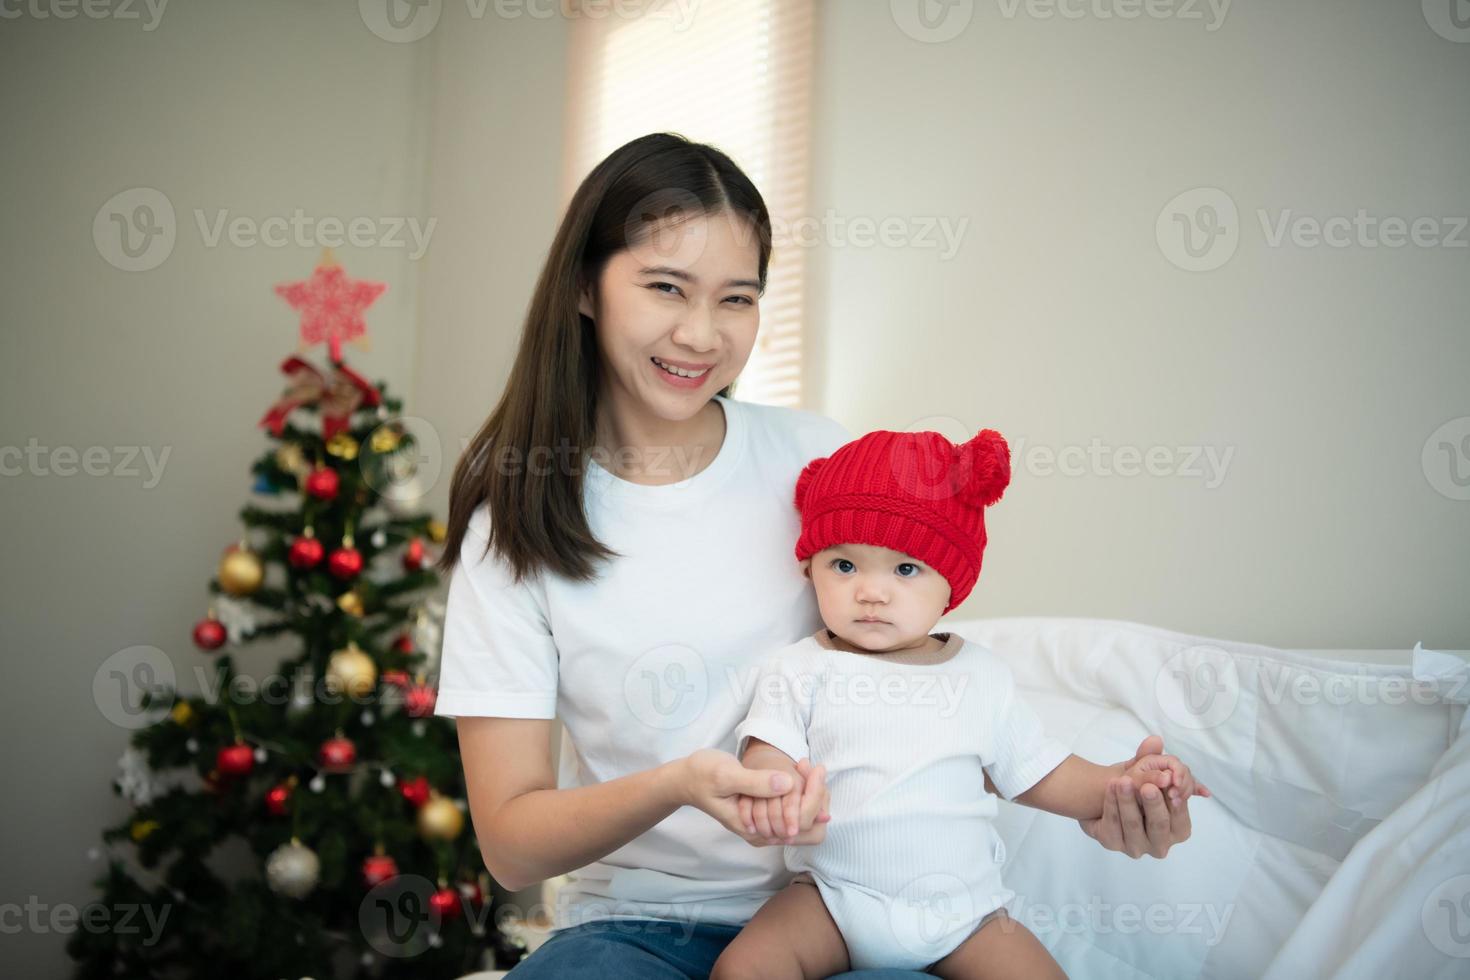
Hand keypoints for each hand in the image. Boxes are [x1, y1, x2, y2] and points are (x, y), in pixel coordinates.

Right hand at [678, 749, 825, 846]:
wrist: (687, 779)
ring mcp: (766, 826)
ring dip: (813, 793)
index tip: (813, 768)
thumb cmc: (703, 776)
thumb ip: (756, 782)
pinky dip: (804, 793)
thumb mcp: (726, 775)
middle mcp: (764, 835)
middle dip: (818, 796)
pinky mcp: (767, 815)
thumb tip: (788, 784)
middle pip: (811, 828)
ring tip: (808, 766)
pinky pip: (796, 811)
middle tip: (814, 766)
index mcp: (755, 830)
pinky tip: (800, 771)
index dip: (814, 797)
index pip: (802, 826)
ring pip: (807, 820)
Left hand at [1079, 736, 1212, 858]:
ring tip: (1122, 781)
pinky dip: (1111, 804)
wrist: (1101, 798)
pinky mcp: (1111, 843)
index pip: (1181, 819)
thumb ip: (1153, 757)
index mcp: (1176, 830)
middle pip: (1159, 825)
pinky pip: (1111, 825)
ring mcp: (1135, 847)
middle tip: (1147, 786)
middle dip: (1153, 804)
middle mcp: (1159, 844)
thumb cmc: (1135, 788)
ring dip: (1128, 802)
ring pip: (1133, 825)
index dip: (1177, 804)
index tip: (1169, 784)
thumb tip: (1156, 740)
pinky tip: (1110, 787)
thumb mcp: (1146, 772)